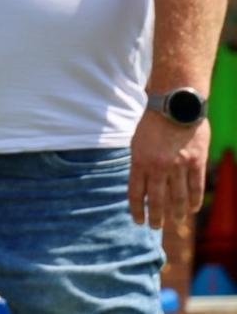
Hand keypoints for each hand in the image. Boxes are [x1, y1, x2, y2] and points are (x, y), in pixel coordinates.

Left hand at [128, 111, 207, 227]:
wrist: (175, 105)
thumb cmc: (153, 122)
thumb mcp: (137, 142)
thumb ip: (139, 163)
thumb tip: (141, 185)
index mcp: (140, 161)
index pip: (136, 192)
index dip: (136, 209)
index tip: (137, 220)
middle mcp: (158, 167)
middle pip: (157, 200)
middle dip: (155, 217)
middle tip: (155, 226)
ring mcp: (179, 166)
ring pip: (178, 198)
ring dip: (175, 213)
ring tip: (174, 222)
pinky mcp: (196, 162)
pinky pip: (196, 188)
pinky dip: (194, 201)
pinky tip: (191, 209)